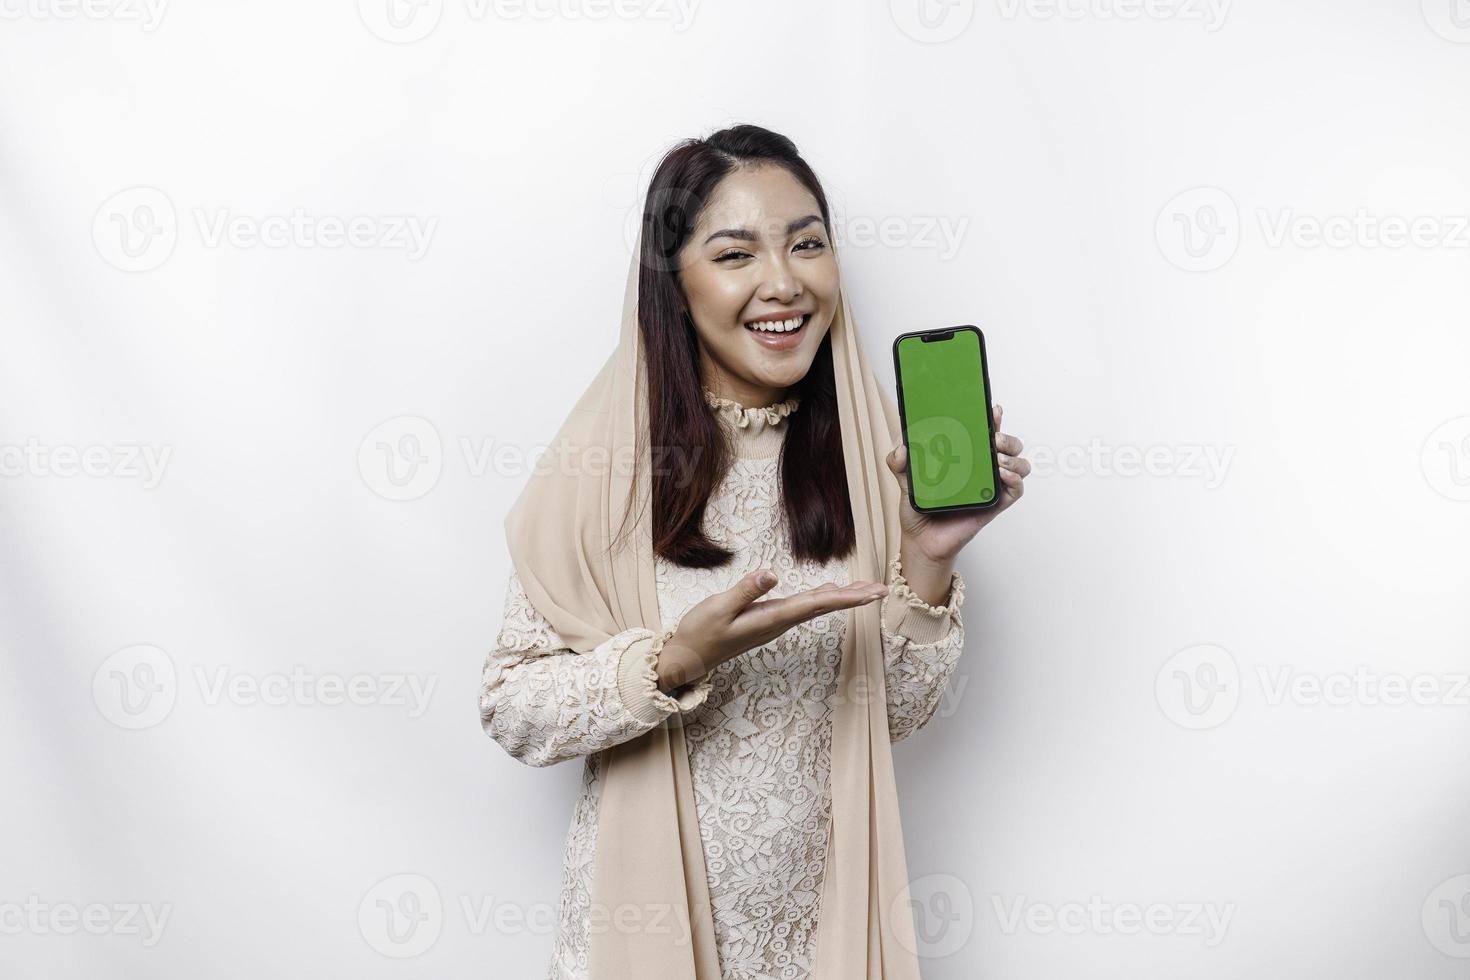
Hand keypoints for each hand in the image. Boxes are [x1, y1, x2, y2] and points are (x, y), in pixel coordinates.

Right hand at [655, 570, 888, 692]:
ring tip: (865, 590)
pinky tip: (828, 592)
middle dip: (853, 598)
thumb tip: (772, 574)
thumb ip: (745, 591)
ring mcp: (772, 622)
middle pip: (823, 607)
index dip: (846, 598)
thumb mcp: (719, 608)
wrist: (687, 657)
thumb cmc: (700, 632)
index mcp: (771, 618)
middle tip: (883, 589)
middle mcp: (777, 622)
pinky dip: (819, 598)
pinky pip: (800, 608)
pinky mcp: (765, 620)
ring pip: (813, 607)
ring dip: (840, 598)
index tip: (873, 594)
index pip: (816, 605)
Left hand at [885, 403, 1029, 565]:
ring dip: (1013, 456)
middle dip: (1006, 436)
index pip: (985, 431)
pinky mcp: (995, 505)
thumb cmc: (919, 508)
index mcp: (966, 456)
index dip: (993, 418)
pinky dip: (1015, 479)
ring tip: (997, 456)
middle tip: (992, 437)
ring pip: (1019, 464)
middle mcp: (982, 468)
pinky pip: (1016, 490)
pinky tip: (1002, 474)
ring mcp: (991, 486)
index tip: (992, 409)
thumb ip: (899, 463)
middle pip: (1008, 445)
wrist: (921, 540)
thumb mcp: (904, 480)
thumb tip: (902, 449)